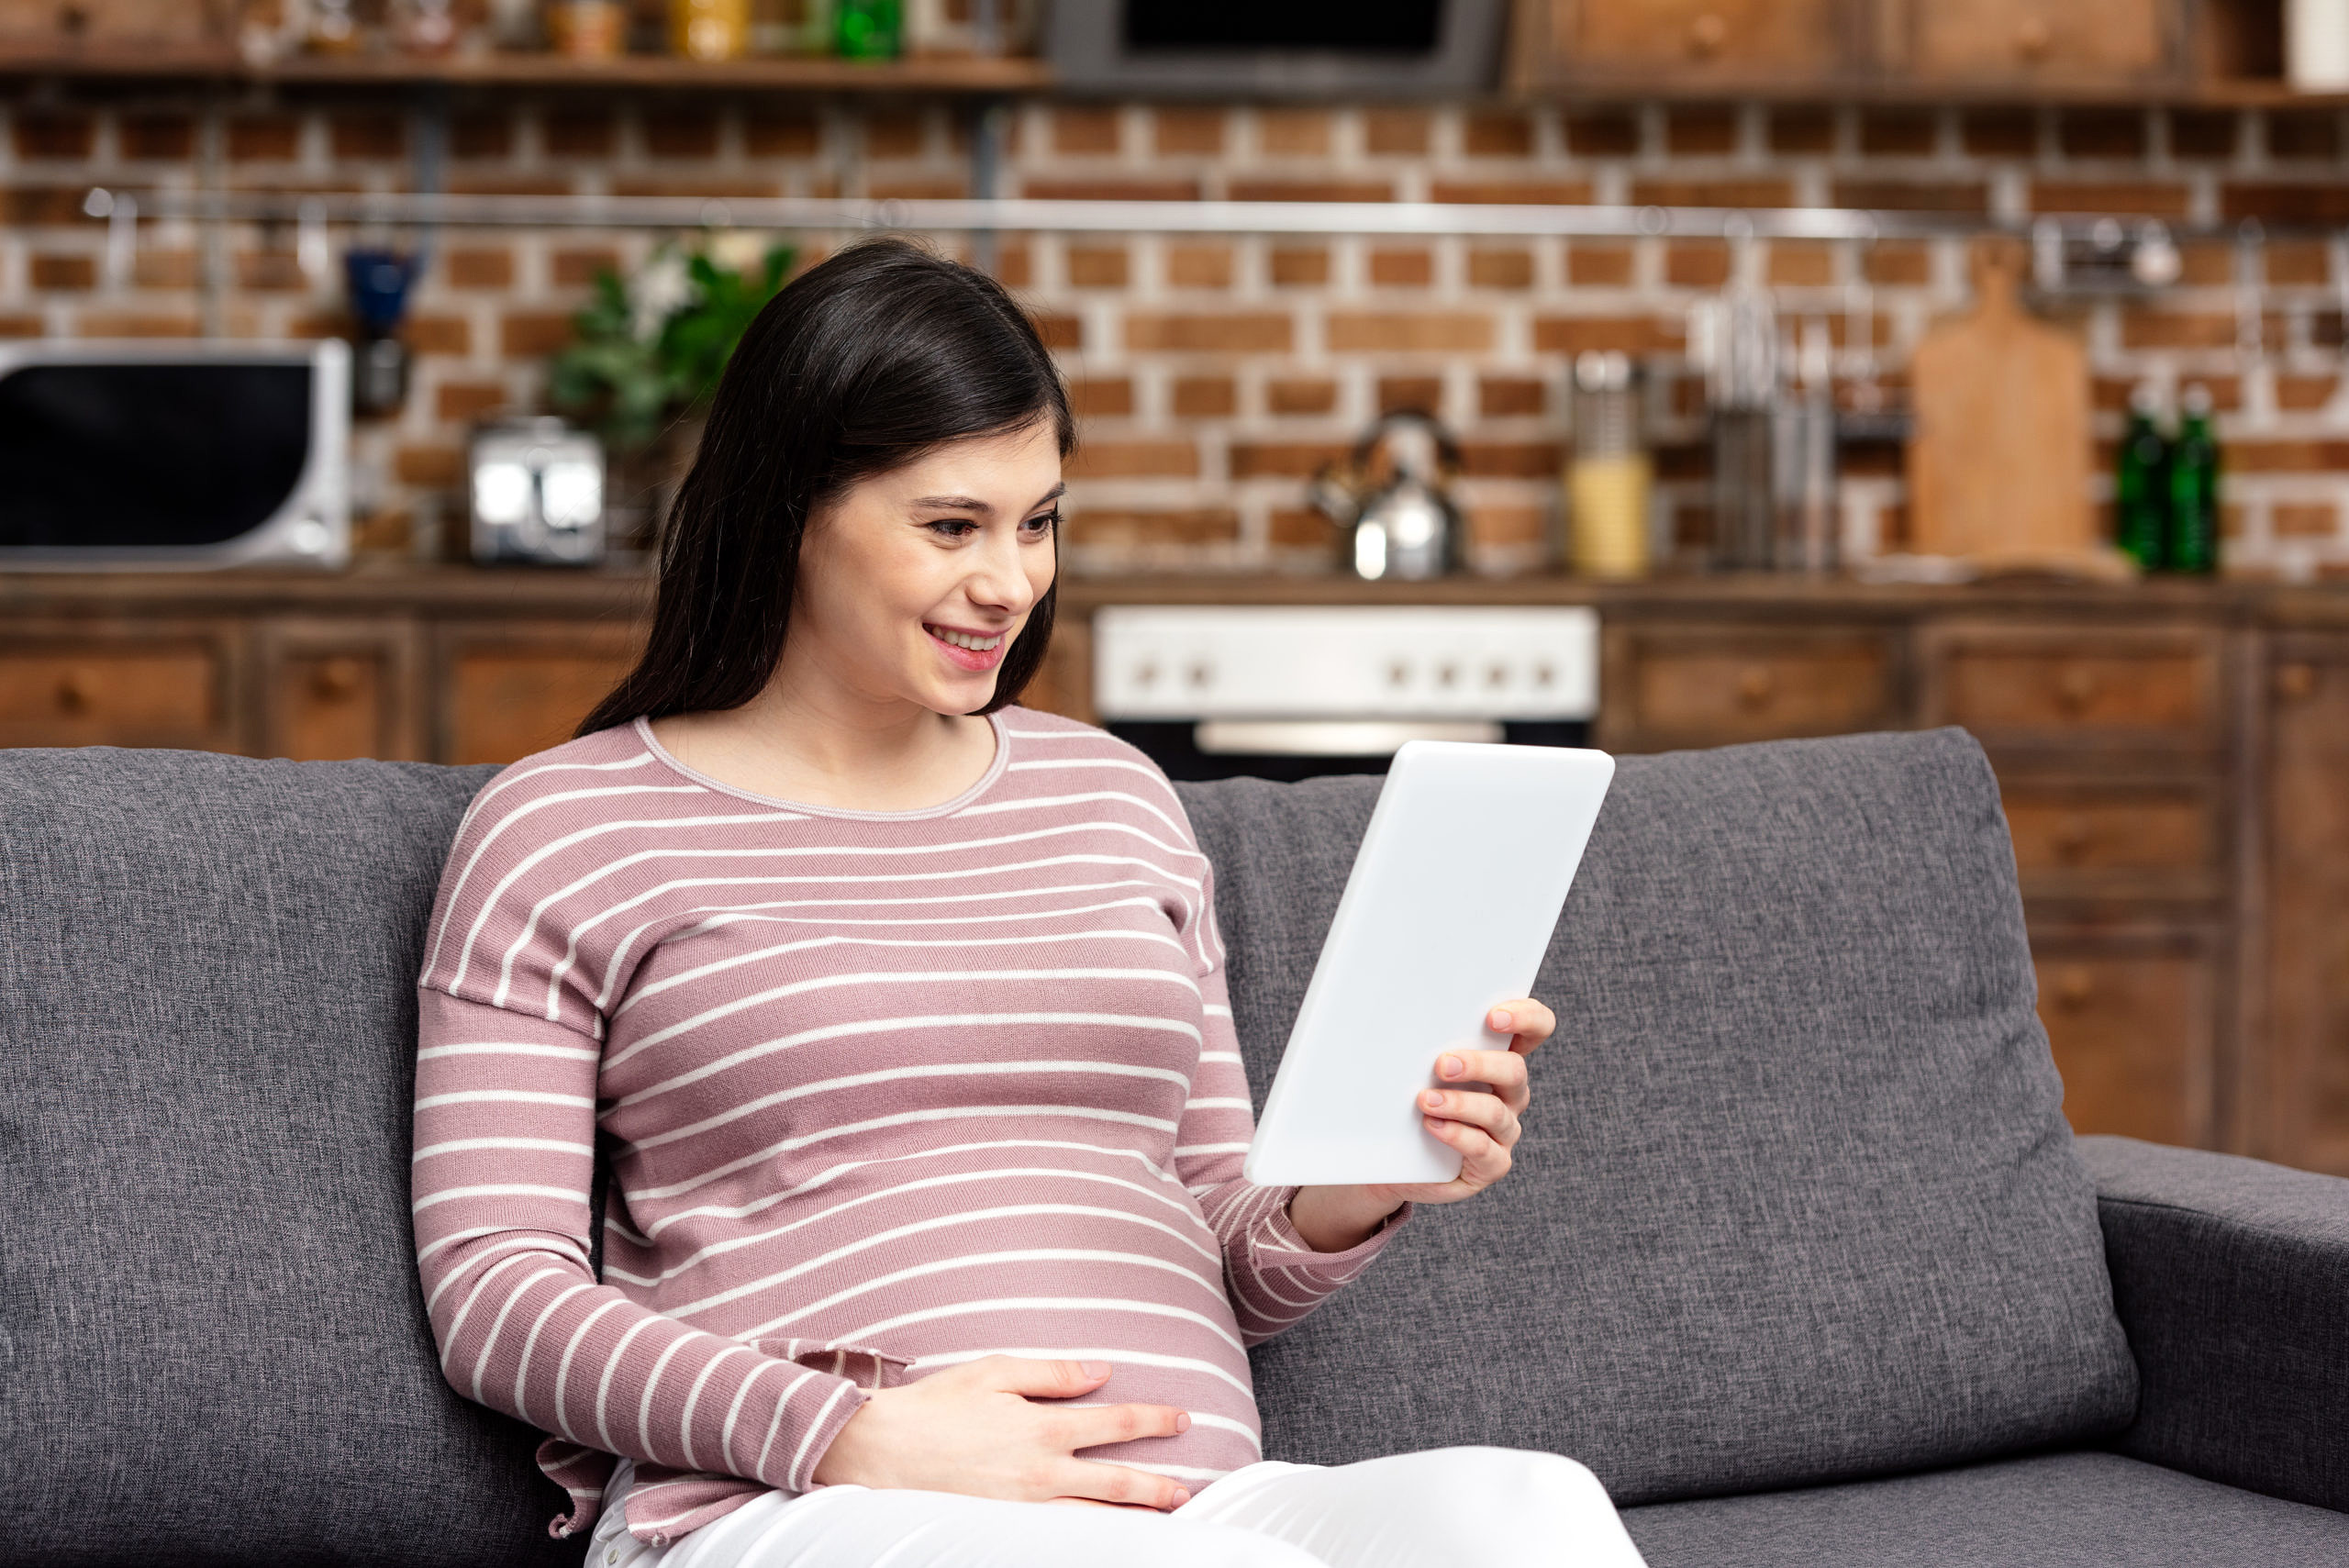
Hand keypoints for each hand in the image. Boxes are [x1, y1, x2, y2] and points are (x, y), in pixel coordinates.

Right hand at [809, 1356, 1192, 1510]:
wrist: (879, 1452)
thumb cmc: (934, 1407)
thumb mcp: (994, 1371)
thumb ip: (1053, 1373)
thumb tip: (1102, 1371)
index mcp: (1043, 1428)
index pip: (1117, 1423)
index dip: (1155, 1420)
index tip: (1181, 1418)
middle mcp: (1042, 1473)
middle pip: (1118, 1481)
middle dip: (1158, 1485)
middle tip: (1187, 1489)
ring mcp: (1025, 1509)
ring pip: (1095, 1518)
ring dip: (1134, 1517)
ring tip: (1163, 1518)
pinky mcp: (1005, 1530)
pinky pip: (1061, 1537)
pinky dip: (1091, 1537)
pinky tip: (1105, 1536)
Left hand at [1288, 996, 1554, 1249]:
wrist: (1389, 1153)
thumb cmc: (1403, 1096)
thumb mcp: (1412, 1061)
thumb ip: (1418, 1035)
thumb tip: (1387, 1005)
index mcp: (1498, 1055)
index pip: (1535, 1027)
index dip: (1526, 1018)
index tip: (1493, 1016)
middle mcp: (1508, 1092)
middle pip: (1515, 1070)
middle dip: (1479, 1064)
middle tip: (1442, 1064)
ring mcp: (1503, 1130)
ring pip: (1497, 1112)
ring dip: (1461, 1103)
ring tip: (1425, 1101)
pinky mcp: (1490, 1164)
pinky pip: (1485, 1151)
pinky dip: (1458, 1136)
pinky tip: (1433, 1126)